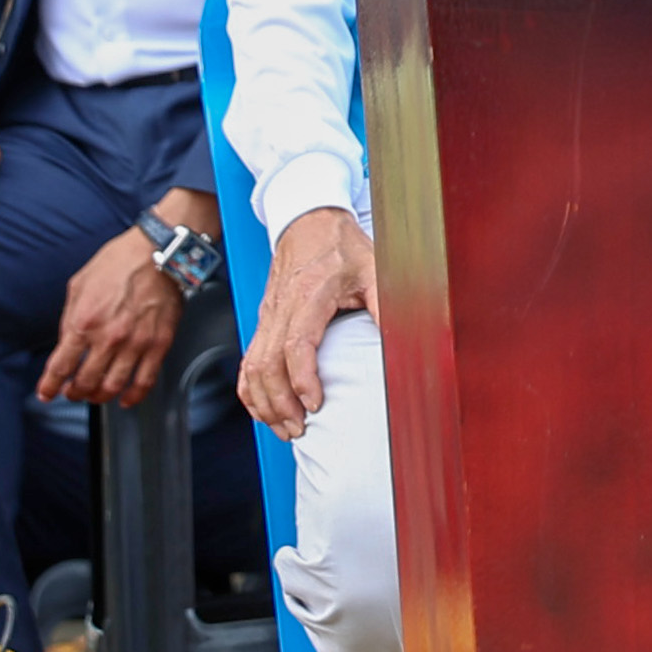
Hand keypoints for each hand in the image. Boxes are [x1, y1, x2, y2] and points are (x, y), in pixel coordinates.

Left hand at [36, 220, 185, 408]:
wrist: (159, 251)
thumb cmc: (120, 261)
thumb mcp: (79, 284)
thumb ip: (69, 317)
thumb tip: (66, 343)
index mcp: (84, 322)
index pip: (60, 367)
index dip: (49, 386)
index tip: (47, 392)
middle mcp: (108, 338)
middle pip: (85, 383)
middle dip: (74, 392)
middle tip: (72, 392)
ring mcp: (135, 344)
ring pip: (112, 388)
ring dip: (98, 397)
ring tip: (95, 394)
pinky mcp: (158, 345)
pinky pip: (144, 382)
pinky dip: (133, 397)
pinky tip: (126, 398)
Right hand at [240, 208, 377, 435]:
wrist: (309, 222)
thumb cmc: (341, 246)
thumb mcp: (374, 268)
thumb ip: (386, 304)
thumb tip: (405, 339)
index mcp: (309, 294)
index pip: (295, 344)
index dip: (302, 379)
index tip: (315, 404)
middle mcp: (281, 307)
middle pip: (267, 363)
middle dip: (280, 403)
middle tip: (301, 429)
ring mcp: (268, 316)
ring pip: (252, 367)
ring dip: (265, 403)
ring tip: (286, 428)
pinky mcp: (263, 322)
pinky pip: (247, 362)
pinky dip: (251, 391)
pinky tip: (265, 411)